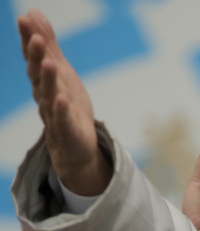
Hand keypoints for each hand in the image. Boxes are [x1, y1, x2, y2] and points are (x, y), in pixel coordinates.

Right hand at [17, 9, 110, 194]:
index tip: (25, 18)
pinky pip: (62, 120)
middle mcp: (45, 95)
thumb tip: (33, 11)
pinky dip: (61, 110)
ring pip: (48, 95)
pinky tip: (61, 99)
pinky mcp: (67, 131)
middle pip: (37, 74)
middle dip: (36, 56)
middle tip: (37, 37)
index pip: (34, 58)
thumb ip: (50, 46)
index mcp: (44, 81)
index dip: (30, 40)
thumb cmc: (67, 107)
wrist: (74, 148)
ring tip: (49, 63)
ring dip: (48, 79)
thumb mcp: (61, 72)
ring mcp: (54, 114)